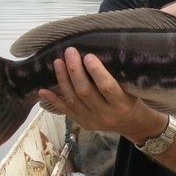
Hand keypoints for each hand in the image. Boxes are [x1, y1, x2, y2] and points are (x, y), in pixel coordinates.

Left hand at [38, 47, 166, 142]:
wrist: (132, 124)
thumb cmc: (131, 99)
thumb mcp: (131, 89)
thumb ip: (115, 77)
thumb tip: (92, 55)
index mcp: (121, 104)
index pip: (107, 87)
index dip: (96, 71)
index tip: (88, 55)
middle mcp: (106, 114)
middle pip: (85, 92)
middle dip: (75, 70)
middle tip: (70, 52)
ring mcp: (92, 120)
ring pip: (73, 99)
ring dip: (63, 80)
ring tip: (58, 62)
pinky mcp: (83, 123)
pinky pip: (65, 111)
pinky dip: (53, 100)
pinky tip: (43, 90)